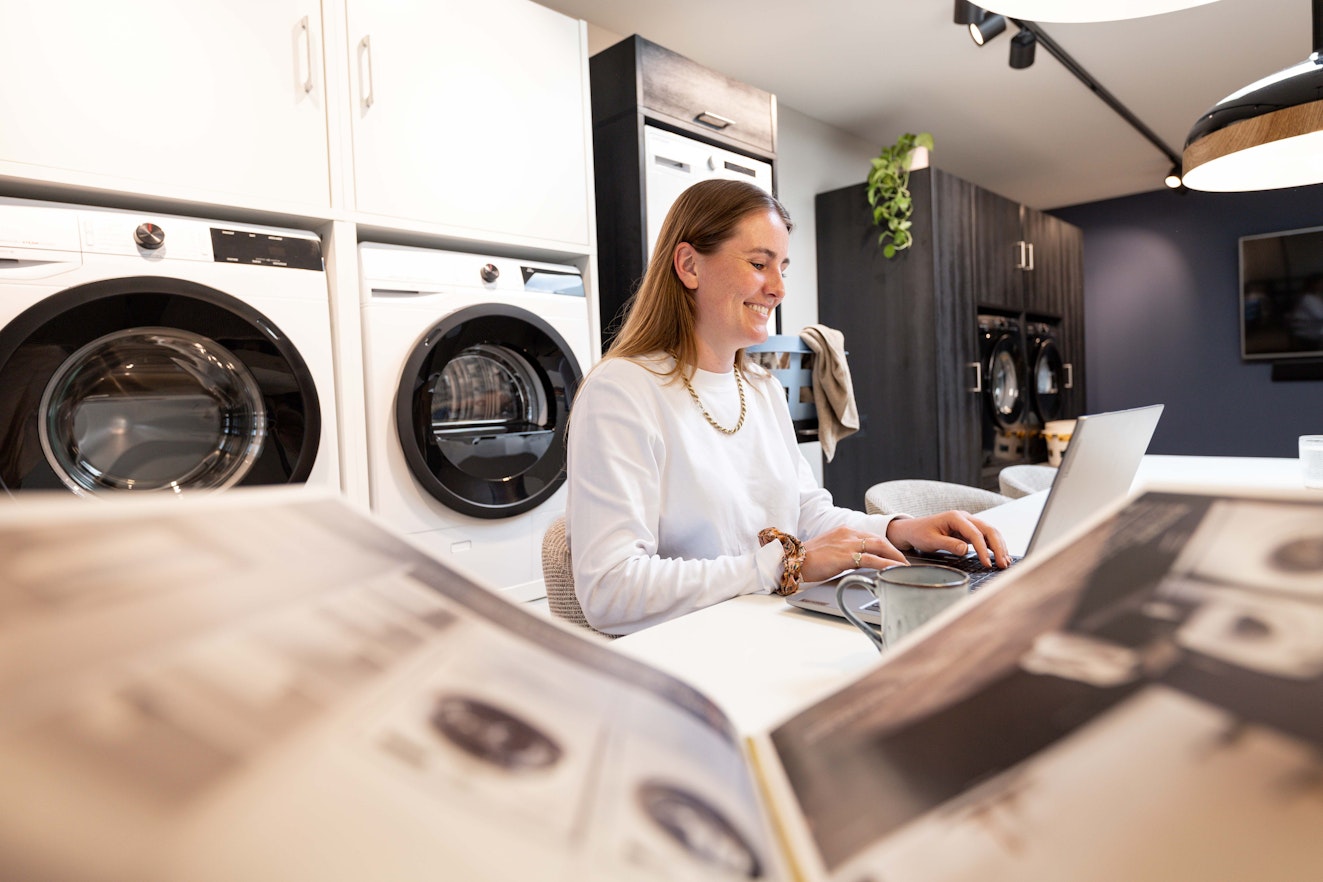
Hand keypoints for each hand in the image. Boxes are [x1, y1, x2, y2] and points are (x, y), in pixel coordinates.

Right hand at [800, 525, 907, 582]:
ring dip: (895, 557)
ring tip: (904, 567)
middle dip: (894, 551)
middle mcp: (848, 534)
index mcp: (844, 531)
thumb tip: (858, 562)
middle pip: (879, 539)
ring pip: (879, 547)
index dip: (885, 546)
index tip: (893, 554)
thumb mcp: (830, 550)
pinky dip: (886, 564)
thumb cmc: (809, 559)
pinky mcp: (846, 556)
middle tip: (904, 562)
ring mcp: (848, 544)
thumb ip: (845, 552)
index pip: (871, 536)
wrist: (793, 561)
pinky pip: (872, 559)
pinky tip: (894, 570)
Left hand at [885, 510, 1012, 568]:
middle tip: (1002, 564)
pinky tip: (999, 557)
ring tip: (1005, 562)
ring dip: (999, 547)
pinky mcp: (968, 530)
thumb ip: (949, 544)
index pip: (975, 533)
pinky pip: (985, 537)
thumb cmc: (920, 533)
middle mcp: (965, 517)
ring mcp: (968, 523)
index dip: (983, 549)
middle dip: (998, 547)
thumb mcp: (931, 540)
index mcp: (955, 517)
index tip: (987, 563)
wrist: (912, 530)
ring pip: (990, 533)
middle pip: (988, 530)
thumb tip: (965, 549)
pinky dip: (993, 546)